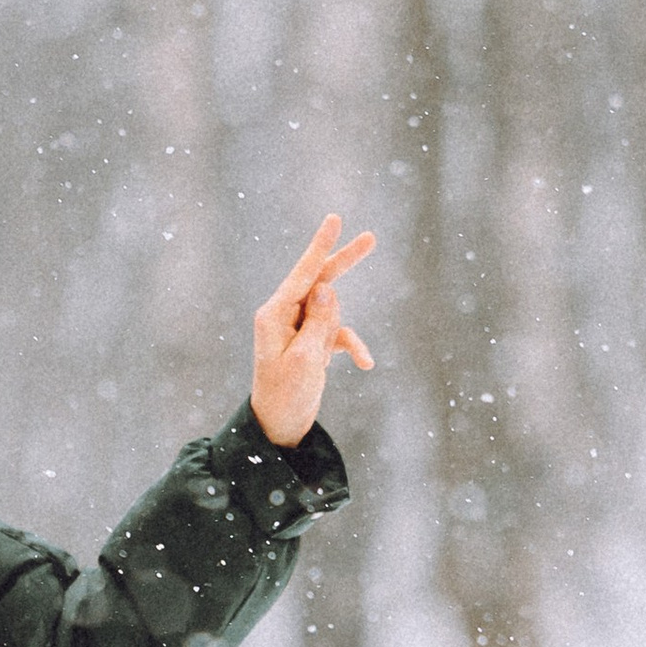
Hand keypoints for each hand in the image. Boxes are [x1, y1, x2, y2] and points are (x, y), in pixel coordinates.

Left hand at [249, 214, 376, 450]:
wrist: (279, 428)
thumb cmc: (286, 395)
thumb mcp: (306, 360)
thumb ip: (320, 322)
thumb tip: (328, 288)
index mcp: (274, 314)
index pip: (304, 272)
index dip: (321, 245)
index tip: (335, 218)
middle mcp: (284, 315)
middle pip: (321, 280)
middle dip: (345, 263)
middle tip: (371, 238)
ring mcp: (298, 328)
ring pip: (333, 312)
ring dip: (342, 335)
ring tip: (328, 360)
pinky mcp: (311, 342)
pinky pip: (337, 334)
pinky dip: (351, 346)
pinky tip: (365, 364)